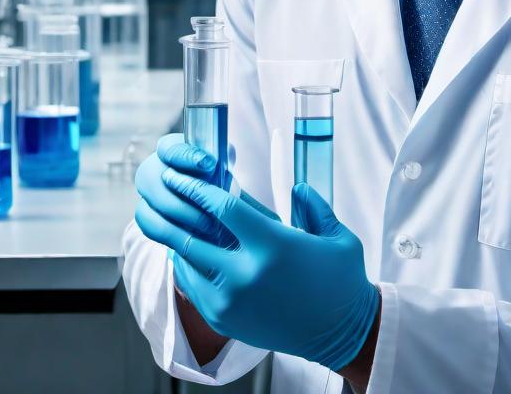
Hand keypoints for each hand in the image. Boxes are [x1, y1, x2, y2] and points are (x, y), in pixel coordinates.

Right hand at [134, 134, 278, 253]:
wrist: (201, 207)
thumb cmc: (216, 181)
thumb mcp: (222, 170)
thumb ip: (224, 163)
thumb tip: (237, 155)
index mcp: (171, 149)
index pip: (170, 147)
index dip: (187, 155)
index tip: (210, 163)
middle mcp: (154, 169)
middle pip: (156, 179)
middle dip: (186, 194)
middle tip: (213, 206)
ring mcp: (146, 194)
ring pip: (151, 206)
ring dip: (181, 217)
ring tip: (210, 228)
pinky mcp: (146, 217)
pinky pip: (149, 227)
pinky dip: (170, 234)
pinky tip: (192, 241)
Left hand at [139, 175, 378, 371]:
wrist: (340, 334)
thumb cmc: (343, 281)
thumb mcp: (337, 235)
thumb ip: (314, 207)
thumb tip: (297, 188)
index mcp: (274, 246)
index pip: (223, 209)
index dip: (200, 189)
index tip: (184, 176)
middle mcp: (246, 274)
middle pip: (194, 236)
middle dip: (178, 210)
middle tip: (167, 192)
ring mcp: (231, 301)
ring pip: (188, 263)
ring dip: (180, 239)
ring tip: (174, 219)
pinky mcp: (225, 320)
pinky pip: (192, 288)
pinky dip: (187, 267)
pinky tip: (188, 252)